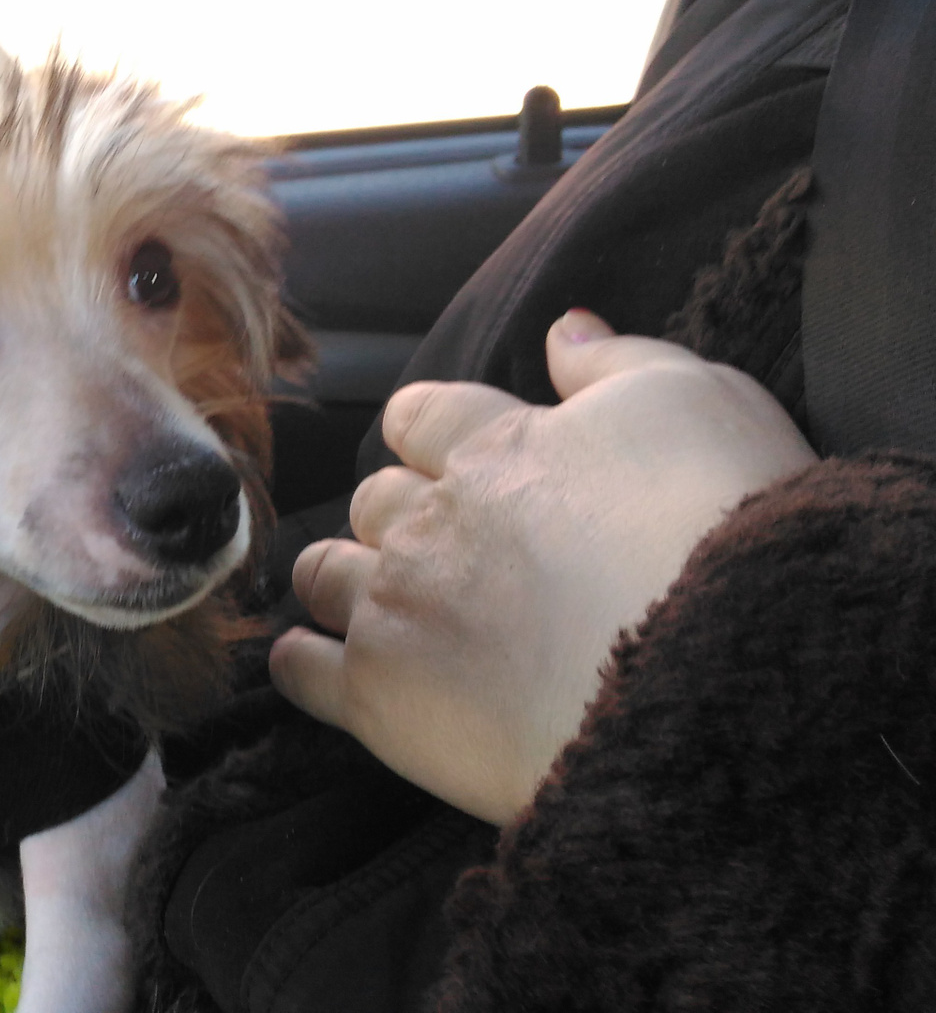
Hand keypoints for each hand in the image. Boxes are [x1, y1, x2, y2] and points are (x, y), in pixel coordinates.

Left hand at [270, 310, 815, 824]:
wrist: (715, 676)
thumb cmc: (724, 532)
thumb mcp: (702, 402)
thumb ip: (619, 360)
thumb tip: (562, 330)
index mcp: (497, 445)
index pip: (421, 417)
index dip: (427, 434)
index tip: (445, 457)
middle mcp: (430, 518)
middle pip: (374, 501)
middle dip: (394, 517)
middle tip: (436, 551)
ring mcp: (395, 604)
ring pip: (325, 575)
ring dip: (340, 581)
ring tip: (374, 604)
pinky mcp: (377, 695)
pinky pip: (301, 670)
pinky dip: (301, 663)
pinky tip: (315, 666)